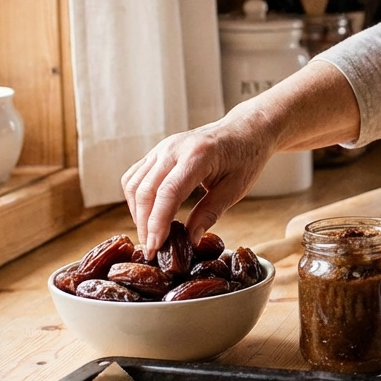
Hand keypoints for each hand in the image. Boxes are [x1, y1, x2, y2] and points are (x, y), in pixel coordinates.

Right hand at [122, 110, 273, 250]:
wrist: (245, 129)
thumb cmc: (246, 157)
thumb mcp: (236, 188)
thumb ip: (210, 213)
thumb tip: (190, 240)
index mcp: (198, 155)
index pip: (168, 192)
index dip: (157, 223)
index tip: (155, 247)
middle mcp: (174, 148)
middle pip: (145, 190)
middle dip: (144, 224)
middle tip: (152, 251)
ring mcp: (162, 147)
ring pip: (134, 183)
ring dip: (137, 213)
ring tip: (150, 236)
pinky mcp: (157, 151)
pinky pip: (136, 176)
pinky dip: (136, 198)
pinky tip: (147, 215)